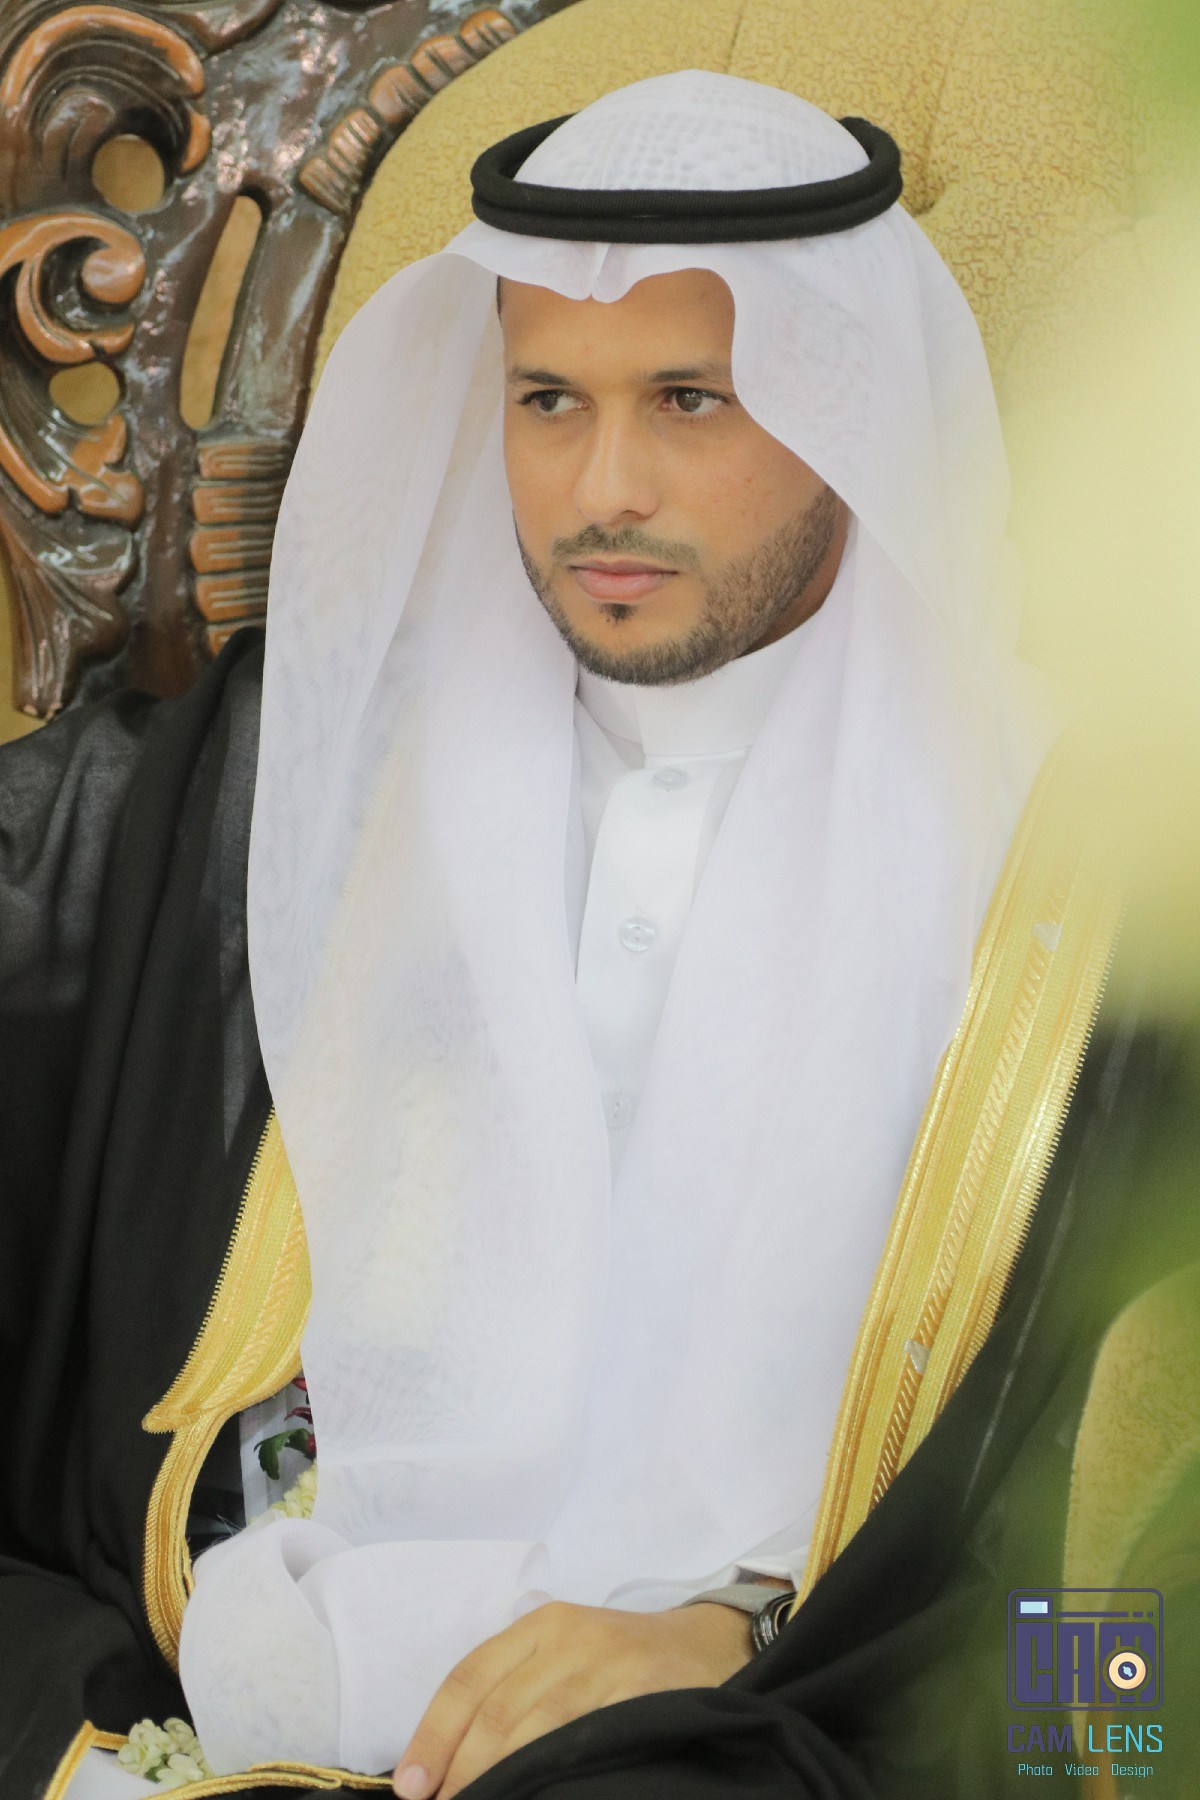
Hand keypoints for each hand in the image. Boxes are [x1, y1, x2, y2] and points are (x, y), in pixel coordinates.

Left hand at [391, 1598, 753, 1798]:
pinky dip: (553, 1773)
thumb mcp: (567, 1657)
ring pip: (534, 1725)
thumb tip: (452, 1764)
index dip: (434, 1733)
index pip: (469, 1677)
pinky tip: (539, 1796)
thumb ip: (519, 1693)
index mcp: (540, 1625)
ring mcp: (605, 1662)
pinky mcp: (640, 1692)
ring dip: (498, 1776)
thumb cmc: (624, 1661)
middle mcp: (567, 1637)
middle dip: (459, 1766)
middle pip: (495, 1707)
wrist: (711, 1646)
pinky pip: (585, 1740)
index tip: (410, 1785)